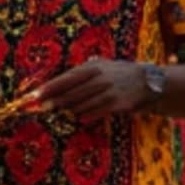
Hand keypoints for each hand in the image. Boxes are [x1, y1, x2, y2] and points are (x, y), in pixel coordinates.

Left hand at [34, 60, 151, 120]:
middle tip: (42, 108)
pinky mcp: (117, 104)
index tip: (35, 95)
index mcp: (94, 67)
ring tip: (58, 113)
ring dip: (69, 110)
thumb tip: (58, 83)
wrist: (149, 82)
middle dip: (55, 101)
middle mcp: (100, 78)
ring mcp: (109, 91)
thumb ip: (83, 72)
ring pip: (82, 103)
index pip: (66, 78)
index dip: (50, 88)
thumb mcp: (103, 66)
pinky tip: (79, 118)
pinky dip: (87, 115)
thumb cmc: (121, 73)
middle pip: (71, 92)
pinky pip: (97, 111)